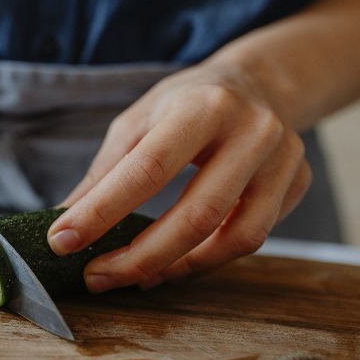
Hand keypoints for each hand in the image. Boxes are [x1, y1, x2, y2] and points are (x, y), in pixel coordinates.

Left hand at [47, 60, 311, 292]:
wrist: (258, 83)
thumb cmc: (186, 102)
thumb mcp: (138, 121)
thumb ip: (104, 173)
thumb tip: (64, 222)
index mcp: (202, 106)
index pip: (147, 169)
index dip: (102, 211)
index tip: (62, 240)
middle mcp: (252, 132)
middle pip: (196, 215)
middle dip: (139, 257)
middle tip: (95, 276)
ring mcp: (283, 161)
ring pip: (235, 238)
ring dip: (176, 267)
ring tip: (132, 276)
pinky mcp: (297, 185)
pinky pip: (252, 238)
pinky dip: (207, 259)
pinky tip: (172, 263)